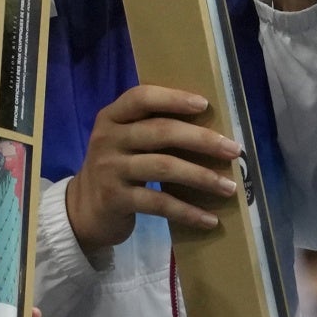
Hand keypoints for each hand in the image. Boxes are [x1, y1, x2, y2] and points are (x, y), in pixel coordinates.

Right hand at [66, 82, 237, 250]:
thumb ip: (151, 129)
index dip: (173, 98)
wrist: (83, 210)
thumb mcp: (124, 142)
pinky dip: (187, 211)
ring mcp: (110, 169)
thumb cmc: (117, 169)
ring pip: (164, 167)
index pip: (141, 97)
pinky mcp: (115, 200)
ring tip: (229, 187)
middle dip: (202, 140)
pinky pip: (159, 204)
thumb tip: (211, 128)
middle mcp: (107, 139)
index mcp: (111, 117)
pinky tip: (209, 219)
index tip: (205, 105)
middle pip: (161, 132)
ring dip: (202, 176)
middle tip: (233, 150)